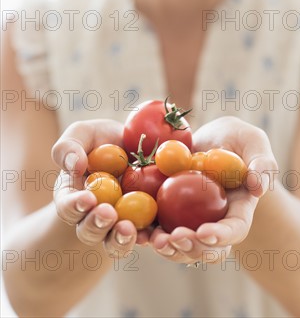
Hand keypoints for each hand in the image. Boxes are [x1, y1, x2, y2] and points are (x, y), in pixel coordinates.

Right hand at [51, 120, 149, 256]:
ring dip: (119, 239)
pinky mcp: (143, 224)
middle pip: (89, 231)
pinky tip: (155, 234)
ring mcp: (118, 223)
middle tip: (108, 213)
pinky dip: (150, 238)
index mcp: (74, 196)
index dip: (74, 205)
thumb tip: (74, 165)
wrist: (134, 145)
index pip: (68, 206)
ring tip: (128, 229)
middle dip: (96, 225)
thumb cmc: (101, 139)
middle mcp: (92, 216)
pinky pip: (145, 237)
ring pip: (114, 242)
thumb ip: (69, 146)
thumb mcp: (83, 133)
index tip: (87, 198)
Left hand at [150, 116, 277, 264]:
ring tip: (155, 240)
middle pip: (208, 248)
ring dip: (170, 248)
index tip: (204, 232)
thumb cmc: (238, 139)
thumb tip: (258, 187)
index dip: (221, 235)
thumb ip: (261, 162)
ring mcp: (194, 220)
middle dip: (192, 249)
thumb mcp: (253, 142)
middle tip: (175, 238)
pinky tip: (139, 230)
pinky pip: (162, 228)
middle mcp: (217, 221)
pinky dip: (150, 233)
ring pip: (183, 246)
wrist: (213, 139)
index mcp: (240, 209)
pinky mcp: (172, 212)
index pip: (235, 229)